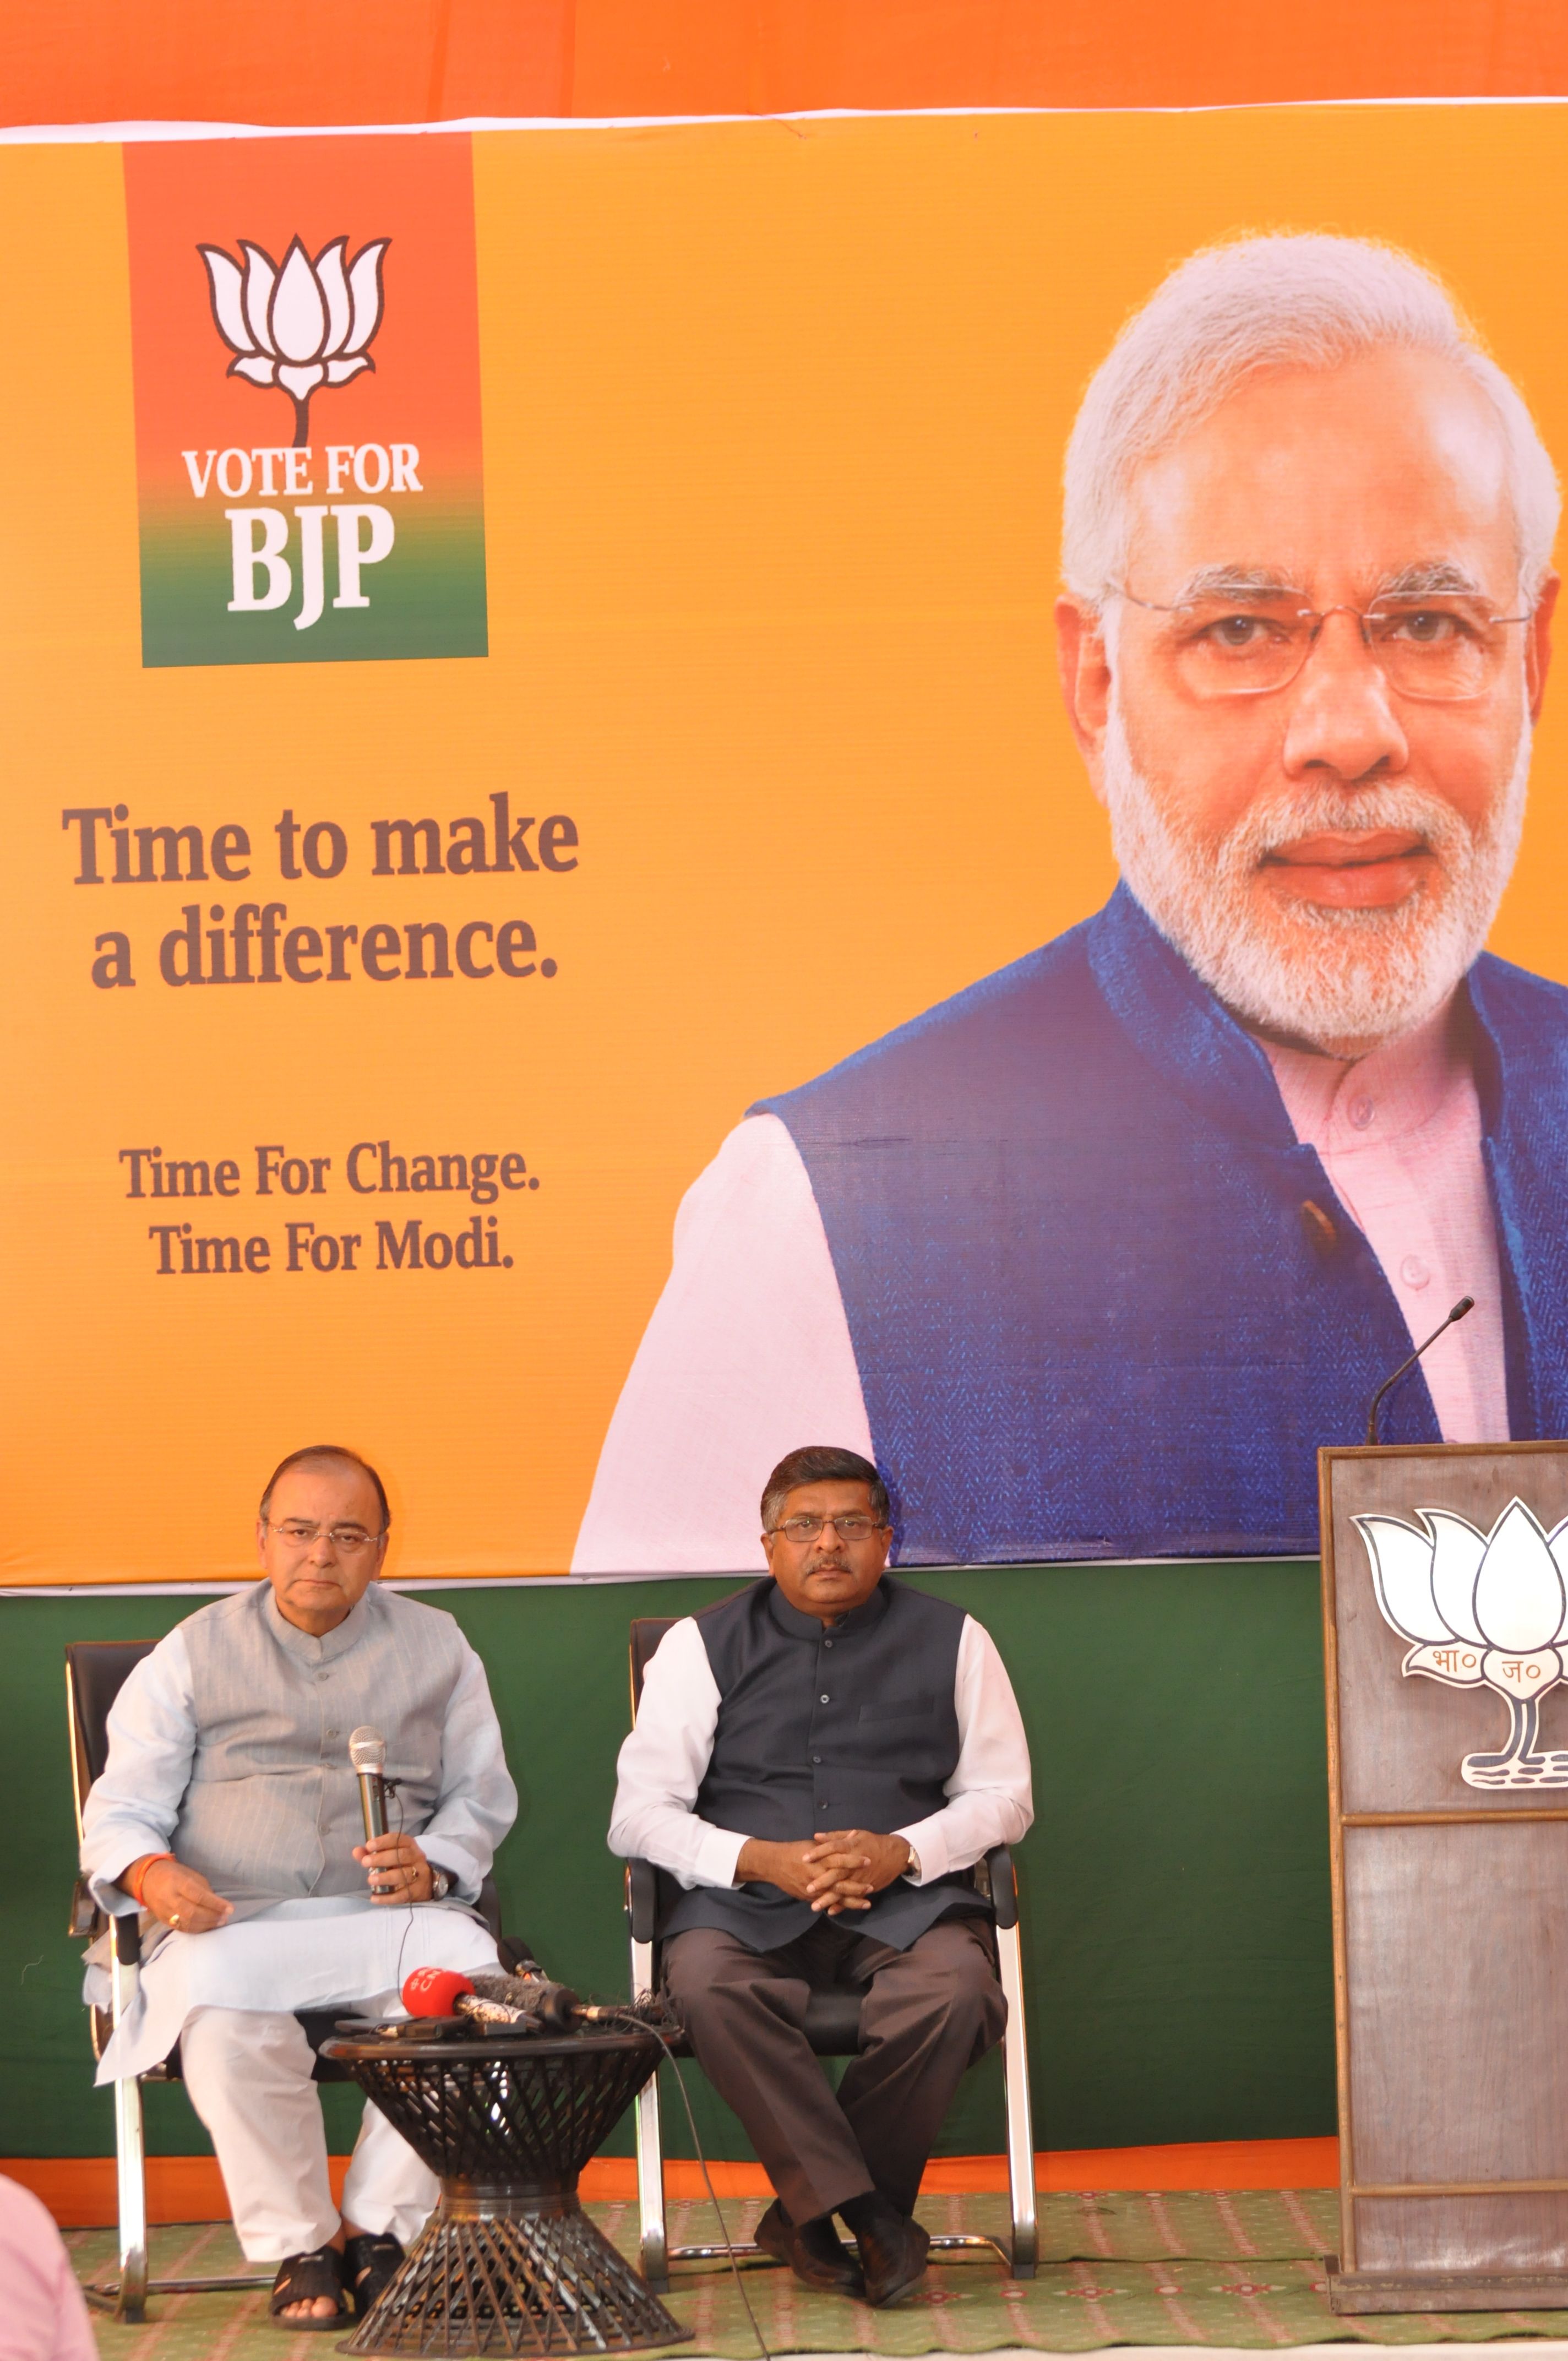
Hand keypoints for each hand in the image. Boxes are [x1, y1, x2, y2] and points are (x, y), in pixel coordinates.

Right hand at [133, 1857, 232, 1933]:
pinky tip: (207, 1927)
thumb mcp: (190, 1874)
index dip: (216, 1904)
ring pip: (187, 1923)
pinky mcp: (163, 1920)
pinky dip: (196, 1929)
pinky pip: (181, 1928)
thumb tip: (218, 1905)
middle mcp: (169, 1898)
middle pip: (192, 1912)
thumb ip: (203, 1889)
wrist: (147, 1879)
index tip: (230, 1908)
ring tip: (220, 1922)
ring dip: (206, 1925)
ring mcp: (164, 1911)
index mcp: (177, 1882)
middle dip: (212, 1917)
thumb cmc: (174, 1874)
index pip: (199, 1896)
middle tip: (225, 1917)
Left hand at [354, 1833, 433, 1904]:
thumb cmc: (401, 1865)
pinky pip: (403, 1895)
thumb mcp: (389, 1856)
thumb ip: (371, 1854)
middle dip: (382, 1858)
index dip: (384, 1841)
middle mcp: (417, 1858)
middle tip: (365, 1862)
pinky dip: (388, 1897)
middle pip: (402, 1855)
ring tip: (371, 1880)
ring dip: (386, 1877)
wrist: (425, 1882)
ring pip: (404, 1875)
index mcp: (409, 1845)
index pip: (399, 1839)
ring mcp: (419, 1874)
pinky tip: (375, 1898)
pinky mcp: (417, 1891)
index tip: (369, 1846)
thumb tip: (357, 1851)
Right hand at [734, 1832, 910, 1913]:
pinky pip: (826, 1903)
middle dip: (857, 1886)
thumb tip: (852, 1838)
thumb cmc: (795, 1851)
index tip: (868, 1860)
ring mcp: (812, 1888)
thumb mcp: (813, 1844)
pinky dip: (839, 1906)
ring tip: (867, 1903)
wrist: (773, 1864)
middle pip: (840, 1882)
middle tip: (872, 1887)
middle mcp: (816, 1875)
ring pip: (835, 1897)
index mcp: (818, 1859)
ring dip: (852, 1901)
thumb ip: (832, 1844)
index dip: (854, 1860)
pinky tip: (850, 1908)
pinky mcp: (808, 1897)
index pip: (839, 1859)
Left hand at [801, 1830, 912, 1912]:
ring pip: (843, 1889)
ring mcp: (860, 1877)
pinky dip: (843, 1906)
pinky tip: (831, 1912)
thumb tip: (816, 1836)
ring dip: (829, 1898)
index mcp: (851, 1846)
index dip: (818, 1852)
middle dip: (822, 1881)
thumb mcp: (855, 1834)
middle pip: (836, 1872)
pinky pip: (852, 1898)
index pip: (832, 1848)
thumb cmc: (872, 1842)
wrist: (895, 1854)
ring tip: (815, 1906)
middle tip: (808, 1888)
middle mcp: (854, 1863)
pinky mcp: (866, 1887)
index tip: (804, 1858)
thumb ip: (835, 1836)